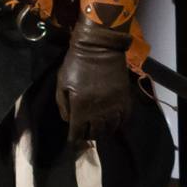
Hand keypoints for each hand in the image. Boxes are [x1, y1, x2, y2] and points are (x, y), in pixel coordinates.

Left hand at [55, 19, 135, 144]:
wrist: (99, 46)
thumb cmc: (76, 63)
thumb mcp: (62, 83)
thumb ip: (63, 105)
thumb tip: (69, 122)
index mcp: (81, 106)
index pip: (78, 132)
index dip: (75, 139)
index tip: (73, 140)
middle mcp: (99, 110)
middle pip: (95, 133)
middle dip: (89, 136)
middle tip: (85, 133)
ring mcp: (114, 105)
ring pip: (110, 128)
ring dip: (103, 132)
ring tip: (99, 130)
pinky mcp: (125, 98)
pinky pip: (124, 119)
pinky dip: (118, 124)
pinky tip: (113, 123)